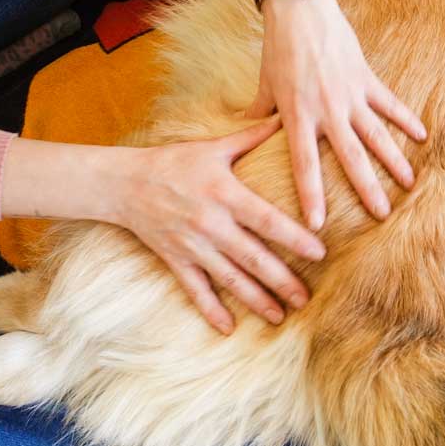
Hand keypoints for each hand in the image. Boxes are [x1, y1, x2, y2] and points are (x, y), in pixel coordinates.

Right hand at [107, 117, 326, 334]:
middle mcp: (210, 223)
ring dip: (256, 300)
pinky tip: (229, 328)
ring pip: (230, 278)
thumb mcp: (213, 146)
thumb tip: (283, 117)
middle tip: (307, 299)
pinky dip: (211, 310)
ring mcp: (192, 245)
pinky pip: (195, 290)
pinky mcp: (175, 260)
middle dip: (282, 280)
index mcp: (224, 193)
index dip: (294, 237)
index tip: (320, 253)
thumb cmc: (173, 161)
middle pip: (253, 256)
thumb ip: (250, 137)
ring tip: (281, 317)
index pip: (266, 220)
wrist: (124, 183)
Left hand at [249, 0, 426, 230]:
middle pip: (351, 158)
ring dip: (394, 160)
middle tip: (382, 216)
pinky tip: (422, 137)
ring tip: (409, 184)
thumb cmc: (278, 48)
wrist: (300, 9)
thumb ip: (259, 113)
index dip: (312, 196)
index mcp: (298, 116)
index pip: (305, 165)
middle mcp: (327, 110)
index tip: (318, 225)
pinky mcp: (366, 78)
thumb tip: (243, 131)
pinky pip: (390, 103)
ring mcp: (350, 94)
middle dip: (367, 189)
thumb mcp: (265, 84)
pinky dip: (407, 119)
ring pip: (377, 135)